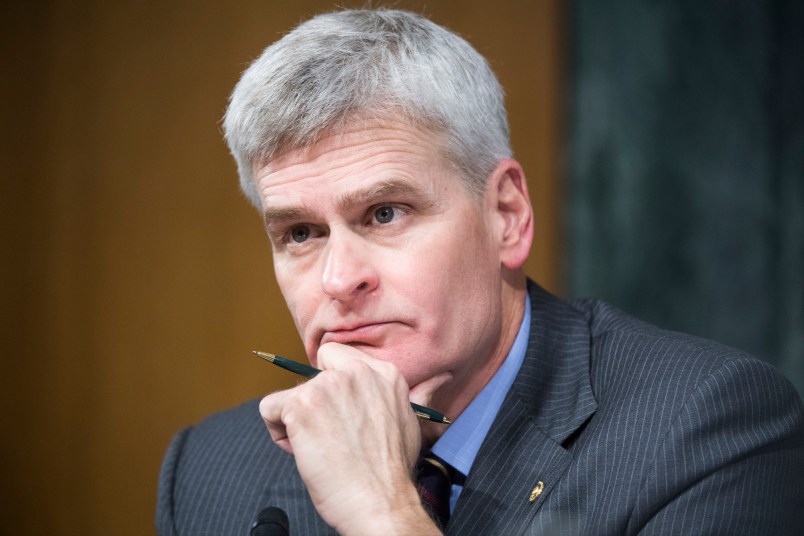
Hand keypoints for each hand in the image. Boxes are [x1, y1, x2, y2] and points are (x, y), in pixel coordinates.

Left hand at [259, 342, 450, 533]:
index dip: (335, 384)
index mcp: (384, 373)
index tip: (340, 413)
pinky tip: (299, 450)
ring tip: (318, 448)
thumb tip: (442, 378)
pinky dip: (277, 431)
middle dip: (316, 396)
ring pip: (292, 392)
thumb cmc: (390, 472)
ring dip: (298, 420)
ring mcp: (327, 386)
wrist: (379, 503)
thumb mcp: (410, 422)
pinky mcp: (301, 405)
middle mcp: (356, 372)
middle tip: (328, 431)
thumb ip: (401, 396)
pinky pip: (269, 408)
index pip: (341, 357)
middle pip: (316, 367)